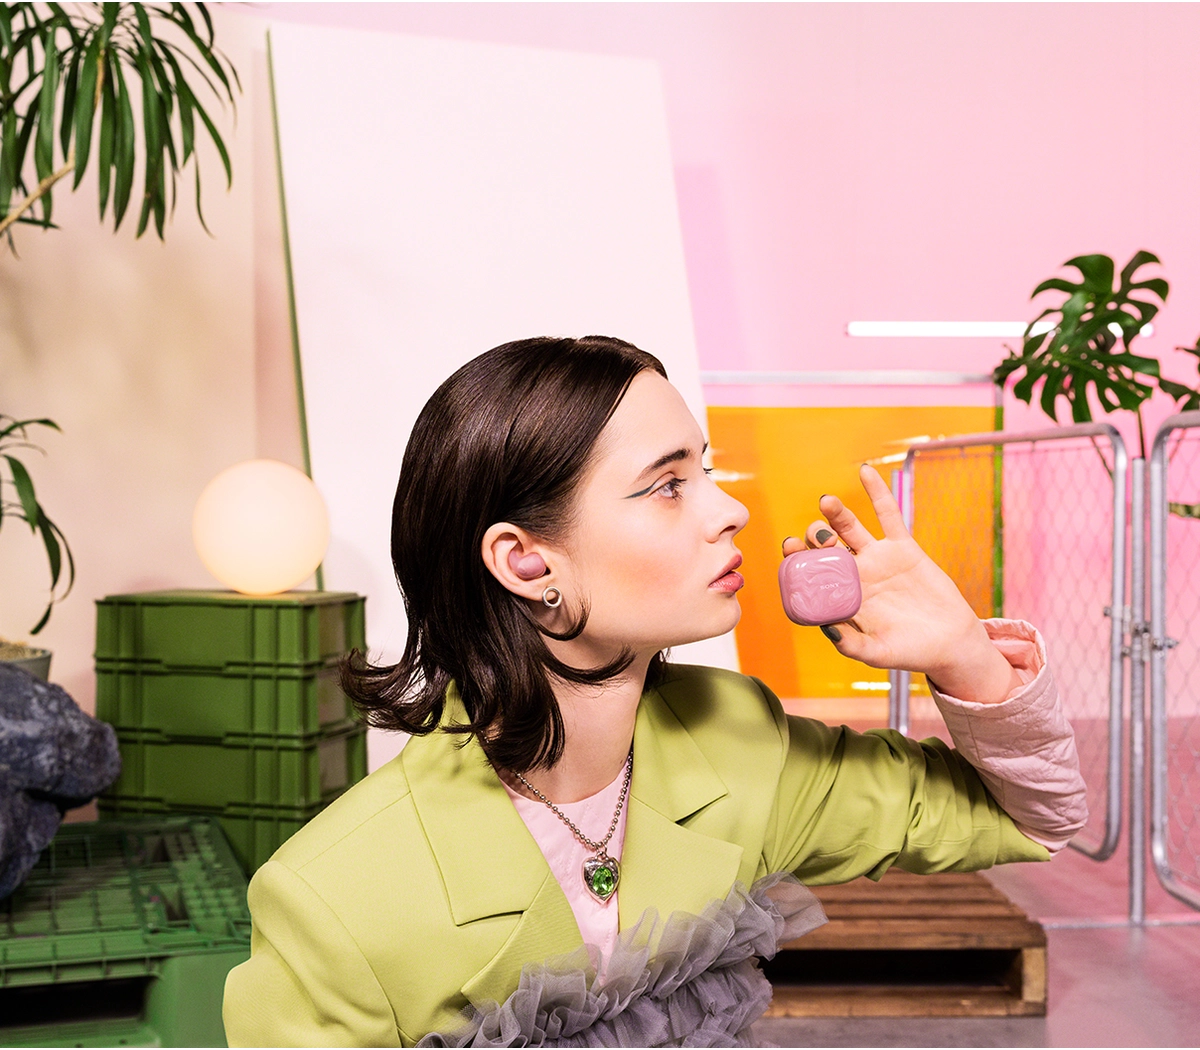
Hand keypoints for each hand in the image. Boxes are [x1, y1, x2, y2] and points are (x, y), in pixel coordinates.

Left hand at [784, 465, 1020, 705]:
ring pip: (851, 529)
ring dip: (837, 514)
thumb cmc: (910, 652)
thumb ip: (853, 644)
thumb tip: (828, 629)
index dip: (797, 561)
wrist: (950, 643)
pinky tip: (866, 472)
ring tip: (826, 502)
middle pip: (826, 549)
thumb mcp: (878, 653)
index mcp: (842, 598)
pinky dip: (877, 493)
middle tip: (806, 537)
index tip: (788, 550)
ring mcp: (877, 559)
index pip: (812, 575)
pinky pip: (888, 515)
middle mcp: (855, 575)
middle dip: (813, 540)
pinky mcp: (903, 548)